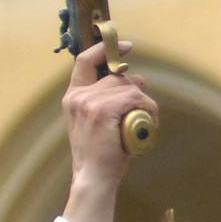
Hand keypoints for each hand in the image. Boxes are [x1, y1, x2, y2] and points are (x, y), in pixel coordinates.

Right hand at [60, 40, 155, 221]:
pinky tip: (148, 124)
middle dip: (136, 90)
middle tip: (144, 111)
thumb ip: (115, 99)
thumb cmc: (103, 153)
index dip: (106, 48)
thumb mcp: (105, 122)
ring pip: (129, 88)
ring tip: (145, 124)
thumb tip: (138, 77)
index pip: (85, 61)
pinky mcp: (102, 111)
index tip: (125, 45)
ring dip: (144, 104)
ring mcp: (88, 102)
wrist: (94, 176)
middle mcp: (78, 96)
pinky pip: (135, 99)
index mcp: (73, 97)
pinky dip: (148, 110)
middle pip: (117, 76)